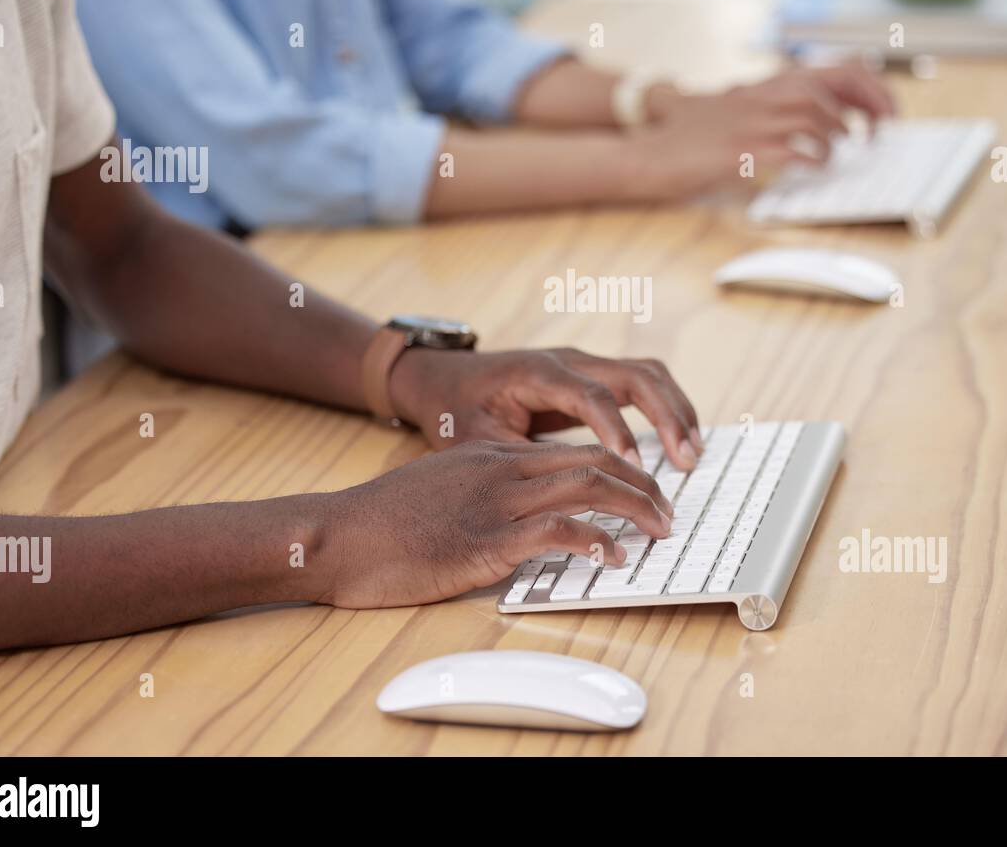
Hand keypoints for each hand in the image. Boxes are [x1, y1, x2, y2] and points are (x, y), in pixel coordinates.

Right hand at [316, 441, 673, 606]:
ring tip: (659, 531)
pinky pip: (556, 530)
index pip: (575, 449)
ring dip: (634, 509)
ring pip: (587, 487)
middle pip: (594, 461)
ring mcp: (495, 502)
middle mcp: (501, 469)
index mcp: (494, 456)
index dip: (621, 468)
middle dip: (642, 485)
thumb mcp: (441, 487)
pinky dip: (594, 541)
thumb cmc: (383, 520)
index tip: (645, 491)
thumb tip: (521, 512)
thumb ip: (483, 489)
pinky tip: (612, 557)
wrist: (338, 533)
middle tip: (668, 511)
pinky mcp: (486, 539)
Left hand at [387, 346, 703, 469]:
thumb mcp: (476, 441)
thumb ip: (518, 462)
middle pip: (634, 375)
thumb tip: (557, 496)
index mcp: (538, 373)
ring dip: (675, 409)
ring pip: (647, 373)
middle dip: (666, 415)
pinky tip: (679, 441)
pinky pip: (640, 383)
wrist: (445, 378)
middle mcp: (568, 361)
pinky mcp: (592, 376)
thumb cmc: (456, 409)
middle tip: (686, 460)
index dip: (616, 430)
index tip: (634, 467)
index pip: (591, 395)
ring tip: (693, 453)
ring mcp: (584, 364)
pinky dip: (666, 408)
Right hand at [625, 62, 895, 199]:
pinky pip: (791, 150)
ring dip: (835, 135)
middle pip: (828, 88)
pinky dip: (811, 160)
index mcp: (762, 86)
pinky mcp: (741, 152)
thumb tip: (810, 115)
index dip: (868, 86)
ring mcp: (750, 123)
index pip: (830, 69)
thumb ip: (765, 103)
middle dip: (864, 108)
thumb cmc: (689, 138)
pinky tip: (812, 168)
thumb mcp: (729, 107)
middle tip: (878, 134)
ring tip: (837, 152)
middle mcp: (759, 97)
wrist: (649, 155)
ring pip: (813, 116)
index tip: (885, 110)